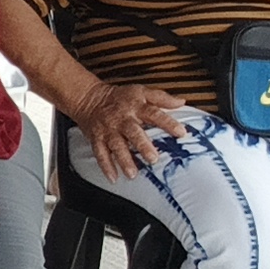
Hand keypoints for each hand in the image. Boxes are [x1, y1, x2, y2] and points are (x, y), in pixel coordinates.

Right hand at [68, 75, 196, 182]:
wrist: (88, 98)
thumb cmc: (119, 97)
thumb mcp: (141, 91)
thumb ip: (161, 97)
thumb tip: (181, 102)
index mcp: (136, 107)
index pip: (154, 114)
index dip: (168, 123)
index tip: (181, 133)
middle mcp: (122, 119)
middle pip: (133, 132)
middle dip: (142, 146)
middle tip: (153, 159)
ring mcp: (109, 130)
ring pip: (116, 146)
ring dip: (124, 160)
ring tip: (133, 174)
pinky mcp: (97, 138)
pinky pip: (100, 153)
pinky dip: (106, 166)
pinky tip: (113, 177)